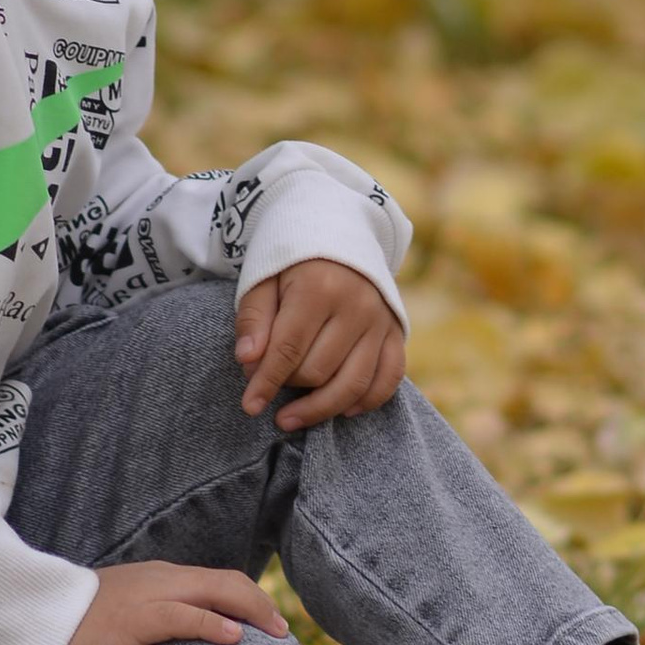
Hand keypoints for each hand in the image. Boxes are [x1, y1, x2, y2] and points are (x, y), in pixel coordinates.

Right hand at [48, 561, 288, 644]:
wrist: (38, 617)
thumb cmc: (78, 626)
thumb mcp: (125, 618)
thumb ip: (156, 622)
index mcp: (160, 579)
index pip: (217, 581)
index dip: (250, 600)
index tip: (270, 626)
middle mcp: (161, 579)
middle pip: (225, 582)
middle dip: (261, 605)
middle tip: (283, 633)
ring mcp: (149, 596)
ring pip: (213, 591)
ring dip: (251, 611)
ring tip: (274, 635)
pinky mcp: (135, 619)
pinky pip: (182, 615)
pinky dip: (212, 623)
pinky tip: (234, 637)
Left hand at [234, 261, 405, 429]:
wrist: (338, 226)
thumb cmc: (293, 256)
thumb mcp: (263, 276)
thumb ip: (254, 319)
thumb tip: (248, 362)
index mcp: (319, 288)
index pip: (288, 350)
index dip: (266, 383)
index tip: (250, 406)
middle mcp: (356, 306)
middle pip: (318, 370)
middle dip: (287, 386)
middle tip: (266, 383)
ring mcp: (380, 320)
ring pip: (353, 384)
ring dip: (320, 409)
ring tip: (291, 418)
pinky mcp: (396, 330)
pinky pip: (388, 379)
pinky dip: (367, 401)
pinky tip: (342, 411)